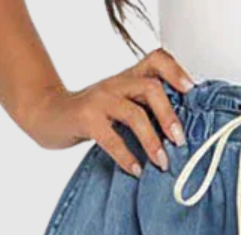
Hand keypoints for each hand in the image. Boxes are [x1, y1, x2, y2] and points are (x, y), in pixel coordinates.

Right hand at [18, 49, 194, 175]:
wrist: (48, 114)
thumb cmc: (91, 116)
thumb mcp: (120, 105)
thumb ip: (144, 111)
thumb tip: (180, 136)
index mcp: (128, 78)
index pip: (156, 60)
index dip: (176, 71)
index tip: (191, 91)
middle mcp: (116, 84)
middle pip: (151, 88)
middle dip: (169, 116)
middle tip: (180, 141)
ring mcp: (100, 99)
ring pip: (134, 113)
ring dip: (152, 141)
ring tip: (162, 163)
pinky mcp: (85, 118)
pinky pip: (111, 137)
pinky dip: (126, 156)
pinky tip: (136, 170)